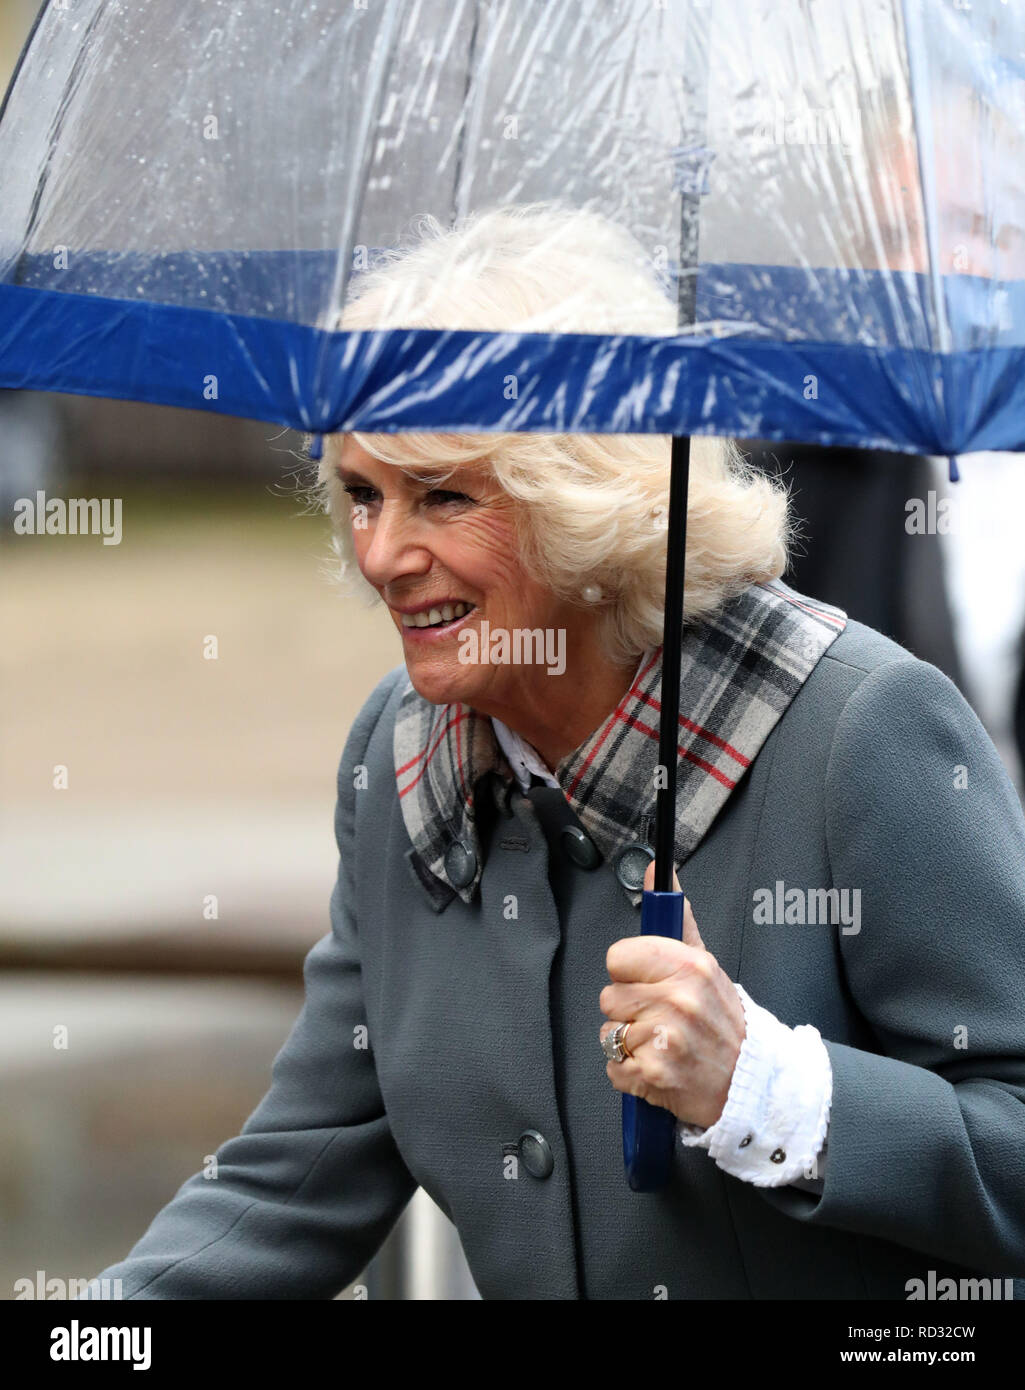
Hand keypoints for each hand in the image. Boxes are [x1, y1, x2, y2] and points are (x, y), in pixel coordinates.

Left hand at [599, 862, 746, 1128]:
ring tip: (662, 1045)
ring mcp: (666, 1040)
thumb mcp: (706, 965)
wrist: (753, 1084)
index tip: (649, 984)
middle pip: (609, 997)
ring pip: (608, 1034)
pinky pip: (613, 1069)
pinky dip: (630, 1075)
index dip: (629, 973)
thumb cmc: (723, 1024)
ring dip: (628, 1044)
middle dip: (630, 1011)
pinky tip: (658, 1068)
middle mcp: (678, 1000)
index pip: (618, 957)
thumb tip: (657, 870)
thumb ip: (677, 917)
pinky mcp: (654, 1075)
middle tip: (662, 1020)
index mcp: (690, 966)